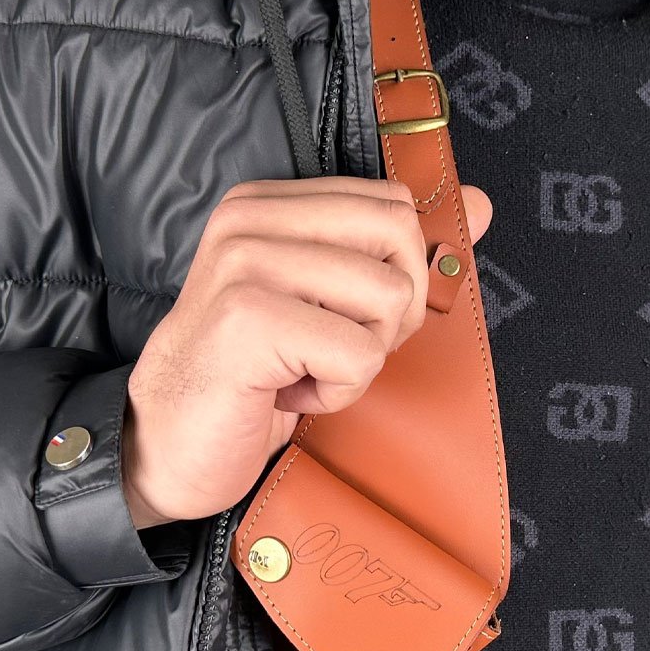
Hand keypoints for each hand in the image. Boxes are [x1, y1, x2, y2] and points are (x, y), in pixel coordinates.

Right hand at [123, 176, 492, 527]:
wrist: (167, 445)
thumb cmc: (254, 378)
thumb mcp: (331, 306)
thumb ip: (400, 253)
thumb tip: (482, 206)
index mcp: (269, 204)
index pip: (391, 206)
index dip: (396, 276)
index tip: (343, 318)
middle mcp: (252, 219)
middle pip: (399, 237)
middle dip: (390, 312)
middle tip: (333, 347)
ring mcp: (245, 263)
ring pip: (387, 297)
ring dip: (359, 359)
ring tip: (301, 371)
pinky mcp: (247, 318)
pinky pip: (357, 355)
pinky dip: (337, 393)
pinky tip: (286, 394)